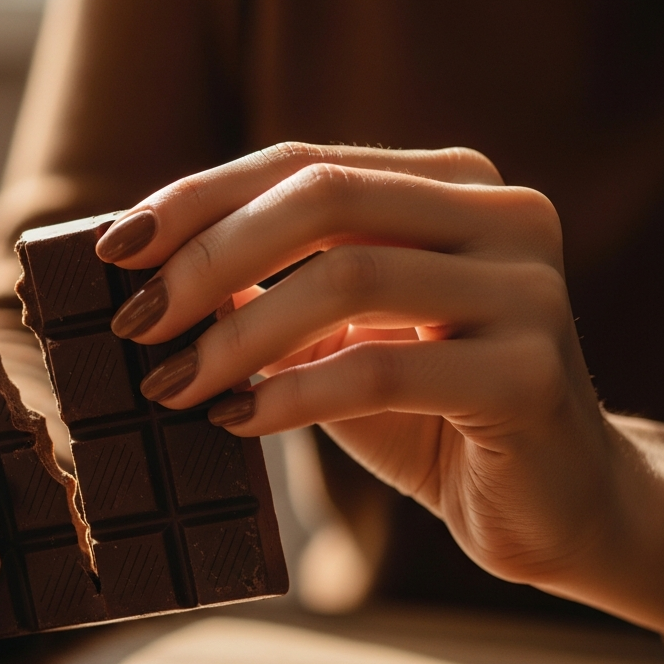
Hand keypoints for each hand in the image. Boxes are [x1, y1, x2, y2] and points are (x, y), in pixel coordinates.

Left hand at [96, 142, 663, 635]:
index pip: (302, 161)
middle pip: (322, 198)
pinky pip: (378, 371)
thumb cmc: (425, 411)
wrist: (548, 502)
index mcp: (452, 185)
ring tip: (168, 385)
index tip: (115, 250)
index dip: (198, 199)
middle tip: (132, 323)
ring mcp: (528, 290)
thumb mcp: (338, 335)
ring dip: (234, 337)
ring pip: (347, 278)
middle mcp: (502, 216)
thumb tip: (146, 269)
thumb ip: (270, 289)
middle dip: (207, 259)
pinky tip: (233, 421)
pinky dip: (287, 395)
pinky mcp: (530, 376)